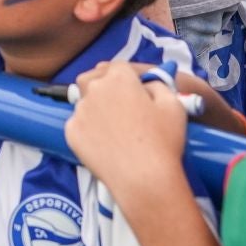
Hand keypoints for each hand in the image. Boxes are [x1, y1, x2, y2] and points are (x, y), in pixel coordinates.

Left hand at [65, 63, 191, 201]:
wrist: (143, 178)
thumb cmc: (163, 141)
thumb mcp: (173, 104)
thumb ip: (158, 85)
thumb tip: (147, 84)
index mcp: (119, 78)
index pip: (118, 66)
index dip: (128, 75)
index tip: (135, 87)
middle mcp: (94, 90)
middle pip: (93, 78)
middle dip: (103, 84)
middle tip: (118, 101)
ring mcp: (79, 111)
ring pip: (84, 102)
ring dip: (96, 107)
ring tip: (114, 126)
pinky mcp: (71, 132)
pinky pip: (78, 124)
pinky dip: (88, 128)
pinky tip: (104, 142)